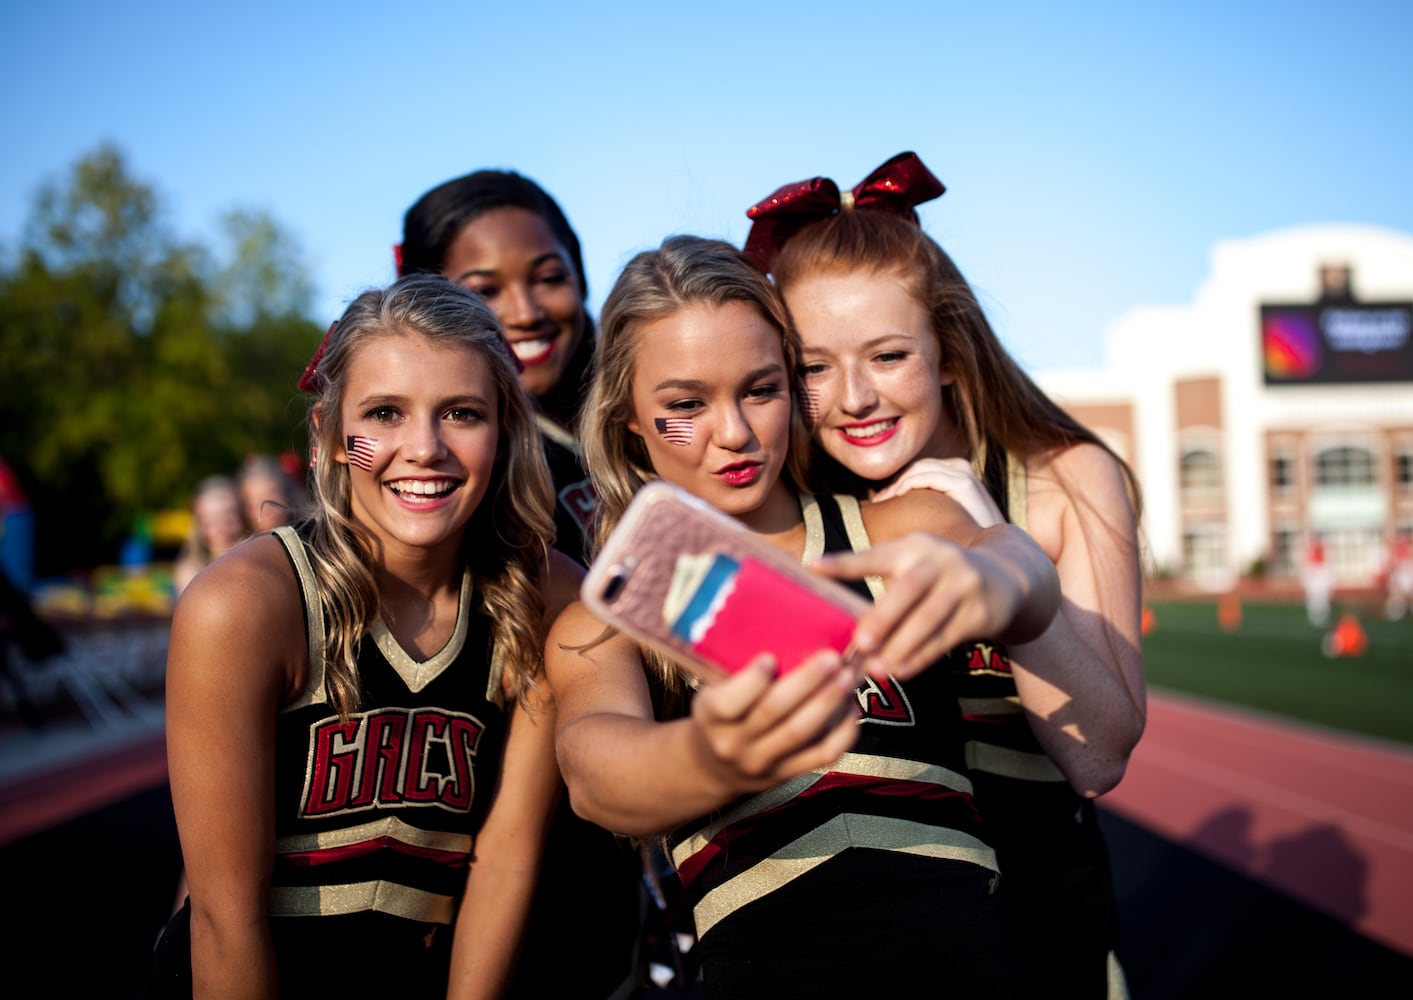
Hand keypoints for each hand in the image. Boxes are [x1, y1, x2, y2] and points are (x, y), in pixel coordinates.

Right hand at [688, 650, 859, 793]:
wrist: (712, 767)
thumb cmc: (719, 716)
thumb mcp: (711, 692)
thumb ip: (736, 672)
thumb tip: (779, 626)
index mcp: (710, 716)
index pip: (728, 702)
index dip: (751, 680)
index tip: (769, 657)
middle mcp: (734, 742)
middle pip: (773, 712)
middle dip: (806, 682)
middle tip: (831, 657)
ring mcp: (761, 762)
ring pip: (801, 733)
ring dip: (829, 702)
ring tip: (847, 676)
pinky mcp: (785, 774)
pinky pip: (820, 755)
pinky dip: (841, 733)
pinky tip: (850, 709)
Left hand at [812, 532, 1025, 679]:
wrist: (1006, 579)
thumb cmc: (938, 579)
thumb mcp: (915, 566)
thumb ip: (883, 584)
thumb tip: (837, 619)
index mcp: (912, 546)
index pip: (874, 555)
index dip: (844, 562)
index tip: (812, 566)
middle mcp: (938, 560)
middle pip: (907, 589)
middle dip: (882, 617)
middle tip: (859, 642)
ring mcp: (962, 585)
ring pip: (927, 619)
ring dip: (900, 646)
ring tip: (875, 669)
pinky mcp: (980, 612)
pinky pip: (946, 638)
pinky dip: (922, 657)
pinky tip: (901, 671)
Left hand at [873, 458, 1003, 526]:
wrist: (998, 552)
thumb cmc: (967, 539)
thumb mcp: (944, 517)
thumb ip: (927, 506)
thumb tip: (893, 508)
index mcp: (956, 473)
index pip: (918, 468)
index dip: (897, 481)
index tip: (880, 500)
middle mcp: (961, 468)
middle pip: (916, 466)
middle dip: (894, 481)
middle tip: (877, 501)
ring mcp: (964, 474)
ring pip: (919, 469)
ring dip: (897, 483)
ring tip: (882, 501)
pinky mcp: (965, 484)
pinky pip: (927, 476)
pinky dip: (907, 484)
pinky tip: (895, 497)